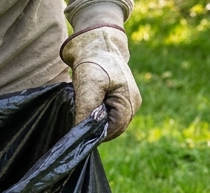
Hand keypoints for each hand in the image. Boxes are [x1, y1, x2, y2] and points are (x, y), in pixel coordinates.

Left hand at [61, 26, 141, 140]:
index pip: (113, 131)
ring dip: (93, 120)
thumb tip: (79, 133)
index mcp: (130, 102)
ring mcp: (126, 102)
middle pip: (111, 129)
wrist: (96, 43)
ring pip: (107, 123)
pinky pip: (105, 115)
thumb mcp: (88, 87)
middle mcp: (132, 105)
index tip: (77, 128)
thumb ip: (86, 111)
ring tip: (82, 107)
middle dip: (94, 127)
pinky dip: (94, 114)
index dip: (94, 133)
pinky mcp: (117, 100)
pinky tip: (85, 105)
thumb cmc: (94, 63)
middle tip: (78, 117)